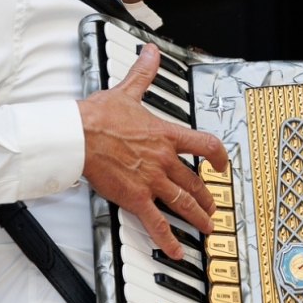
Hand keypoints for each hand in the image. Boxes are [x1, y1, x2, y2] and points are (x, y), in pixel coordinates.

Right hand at [79, 44, 229, 258]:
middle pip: (195, 181)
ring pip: (184, 202)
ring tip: (206, 227)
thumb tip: (151, 52)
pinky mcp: (137, 198)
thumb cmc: (98, 117)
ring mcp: (152, 180)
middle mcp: (164, 159)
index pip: (204, 144)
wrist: (79, 136)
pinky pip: (158, 223)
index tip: (222, 165)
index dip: (218, 156)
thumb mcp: (127, 92)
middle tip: (213, 206)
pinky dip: (169, 239)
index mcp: (165, 135)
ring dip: (198, 217)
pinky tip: (178, 250)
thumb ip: (143, 74)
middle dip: (207, 196)